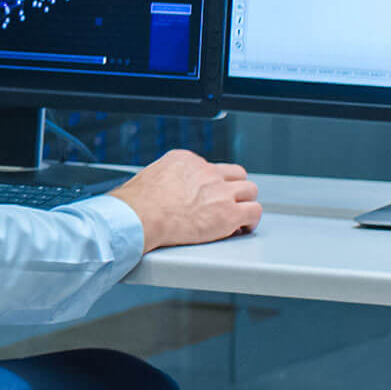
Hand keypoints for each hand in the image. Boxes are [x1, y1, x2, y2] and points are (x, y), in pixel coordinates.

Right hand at [110, 149, 260, 251]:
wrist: (140, 216)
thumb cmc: (137, 204)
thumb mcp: (150, 177)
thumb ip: (166, 181)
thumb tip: (162, 192)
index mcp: (186, 160)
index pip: (210, 167)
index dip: (212, 185)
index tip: (208, 197)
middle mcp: (207, 171)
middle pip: (236, 175)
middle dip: (234, 189)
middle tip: (229, 204)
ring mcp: (220, 191)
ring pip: (249, 190)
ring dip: (245, 203)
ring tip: (240, 217)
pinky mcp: (228, 213)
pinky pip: (253, 212)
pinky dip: (250, 221)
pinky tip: (243, 228)